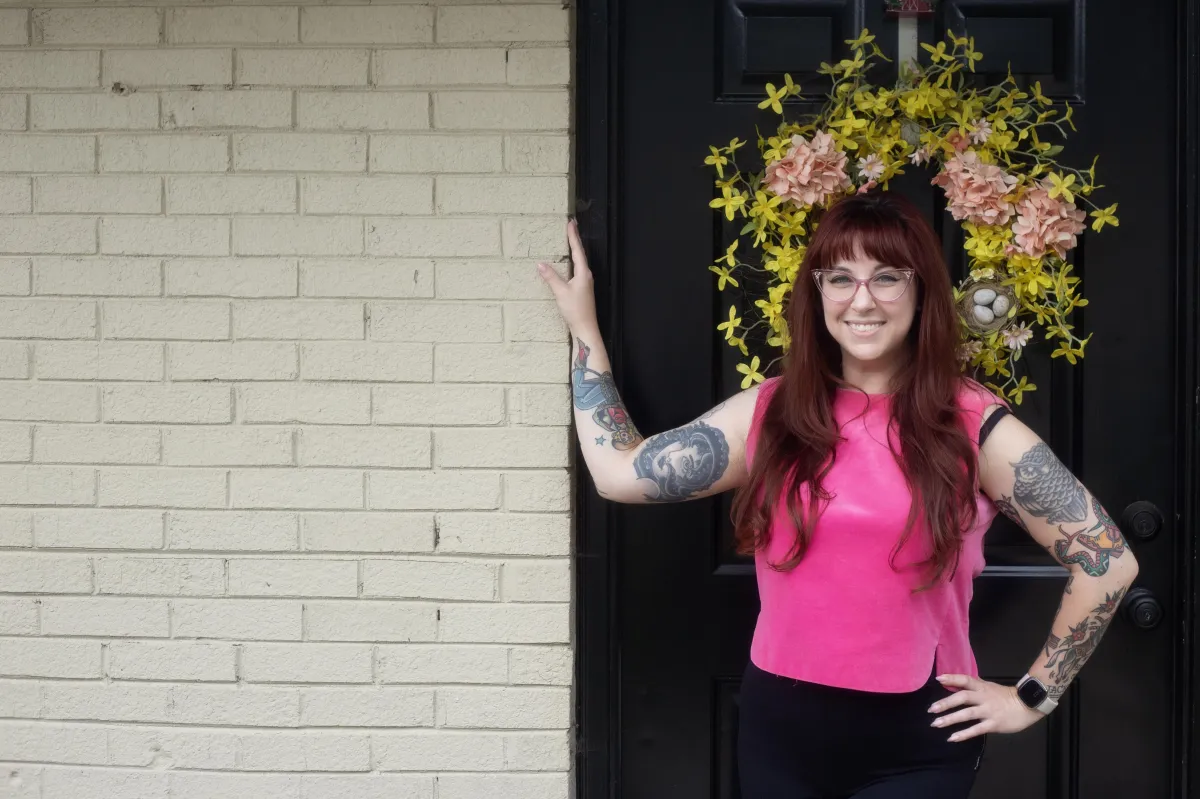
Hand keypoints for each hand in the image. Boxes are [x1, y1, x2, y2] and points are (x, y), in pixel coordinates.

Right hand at [536, 218, 598, 334]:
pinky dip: (573, 261)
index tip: (571, 223)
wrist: (585, 328)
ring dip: (574, 250)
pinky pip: (577, 270)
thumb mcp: (560, 292)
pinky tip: (569, 263)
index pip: (577, 250)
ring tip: (570, 240)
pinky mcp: (582, 289)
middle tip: (571, 226)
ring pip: (579, 261)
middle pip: (580, 253)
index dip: (573, 236)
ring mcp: (585, 282)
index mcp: (583, 273)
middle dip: (575, 239)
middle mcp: (586, 275)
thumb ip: (551, 277)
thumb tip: (540, 264)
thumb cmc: (575, 311)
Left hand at [928, 674, 1044, 741]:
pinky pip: (976, 729)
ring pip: (967, 714)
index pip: (965, 679)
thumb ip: (973, 686)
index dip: (952, 678)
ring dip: (950, 719)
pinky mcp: (994, 724)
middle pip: (963, 697)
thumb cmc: (1005, 696)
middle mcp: (984, 698)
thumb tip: (954, 683)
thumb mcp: (989, 686)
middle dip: (946, 703)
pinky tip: (952, 738)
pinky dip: (963, 734)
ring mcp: (989, 711)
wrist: (1027, 705)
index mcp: (982, 687)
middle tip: (931, 709)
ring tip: (936, 724)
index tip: (938, 679)